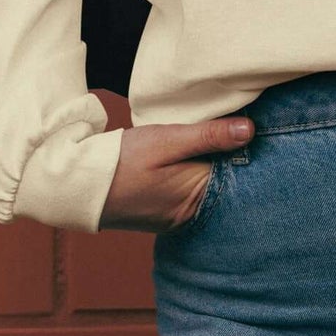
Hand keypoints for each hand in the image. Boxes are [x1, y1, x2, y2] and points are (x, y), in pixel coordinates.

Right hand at [97, 114, 255, 232]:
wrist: (78, 185)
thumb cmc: (122, 162)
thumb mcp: (167, 140)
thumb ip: (208, 136)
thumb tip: (250, 130)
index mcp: (196, 198)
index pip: (237, 171)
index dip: (247, 147)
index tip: (257, 120)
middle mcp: (190, 213)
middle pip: (225, 179)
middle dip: (232, 154)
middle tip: (242, 120)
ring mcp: (177, 215)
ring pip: (208, 182)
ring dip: (213, 160)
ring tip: (220, 131)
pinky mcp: (165, 210)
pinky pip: (192, 188)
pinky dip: (197, 169)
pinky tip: (195, 152)